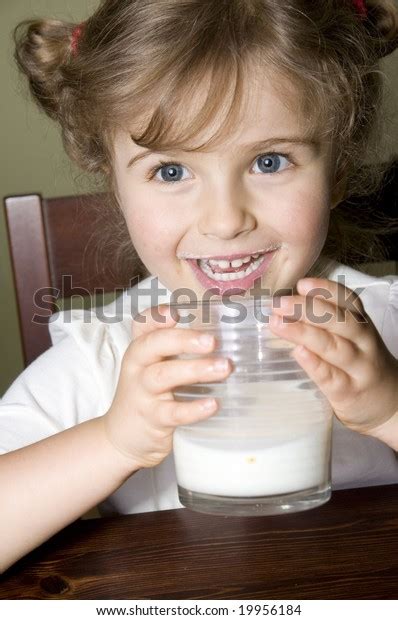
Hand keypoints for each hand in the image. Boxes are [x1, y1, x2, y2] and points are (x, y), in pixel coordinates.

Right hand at [102, 304, 230, 467]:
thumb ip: (180, 350)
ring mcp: (142, 393)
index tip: (176, 312)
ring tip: (224, 368)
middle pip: (153, 344)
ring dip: (195, 370)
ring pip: (164, 376)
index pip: (142, 325)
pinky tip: (212, 404)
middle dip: (183, 340)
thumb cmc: (149, 395)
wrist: (122, 438)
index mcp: (141, 349)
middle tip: (212, 341)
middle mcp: (138, 366)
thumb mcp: (156, 367)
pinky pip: (172, 412)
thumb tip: (229, 336)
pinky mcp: (151, 419)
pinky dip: (193, 409)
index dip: (157, 316)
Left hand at [269, 278, 397, 445]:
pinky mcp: (349, 392)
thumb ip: (325, 324)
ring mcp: (358, 368)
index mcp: (361, 324)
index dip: (325, 290)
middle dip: (307, 309)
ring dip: (304, 333)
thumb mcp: (352, 339)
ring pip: (334, 347)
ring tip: (278, 324)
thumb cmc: (360, 365)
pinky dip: (315, 364)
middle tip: (279, 304)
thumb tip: (284, 308)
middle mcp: (363, 343)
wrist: (390, 403)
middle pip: (339, 321)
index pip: (347, 301)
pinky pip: (331, 377)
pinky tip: (298, 353)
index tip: (301, 284)